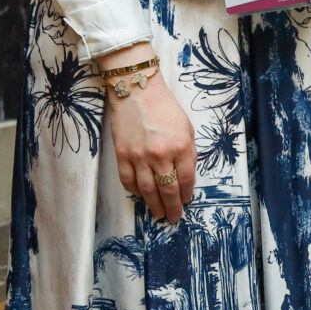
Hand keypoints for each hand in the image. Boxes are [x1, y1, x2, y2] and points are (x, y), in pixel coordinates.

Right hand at [104, 52, 196, 220]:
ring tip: (159, 214)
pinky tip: (141, 196)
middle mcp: (160, 155)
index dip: (187, 194)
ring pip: (147, 190)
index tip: (187, 202)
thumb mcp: (186, 127)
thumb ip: (188, 151)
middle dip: (172, 206)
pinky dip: (134, 191)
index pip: (186, 179)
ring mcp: (139, 156)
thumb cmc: (165, 107)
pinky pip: (128, 180)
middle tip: (173, 218)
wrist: (136, 92)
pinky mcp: (122, 155)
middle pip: (167, 189)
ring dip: (154, 205)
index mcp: (180, 146)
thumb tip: (186, 175)